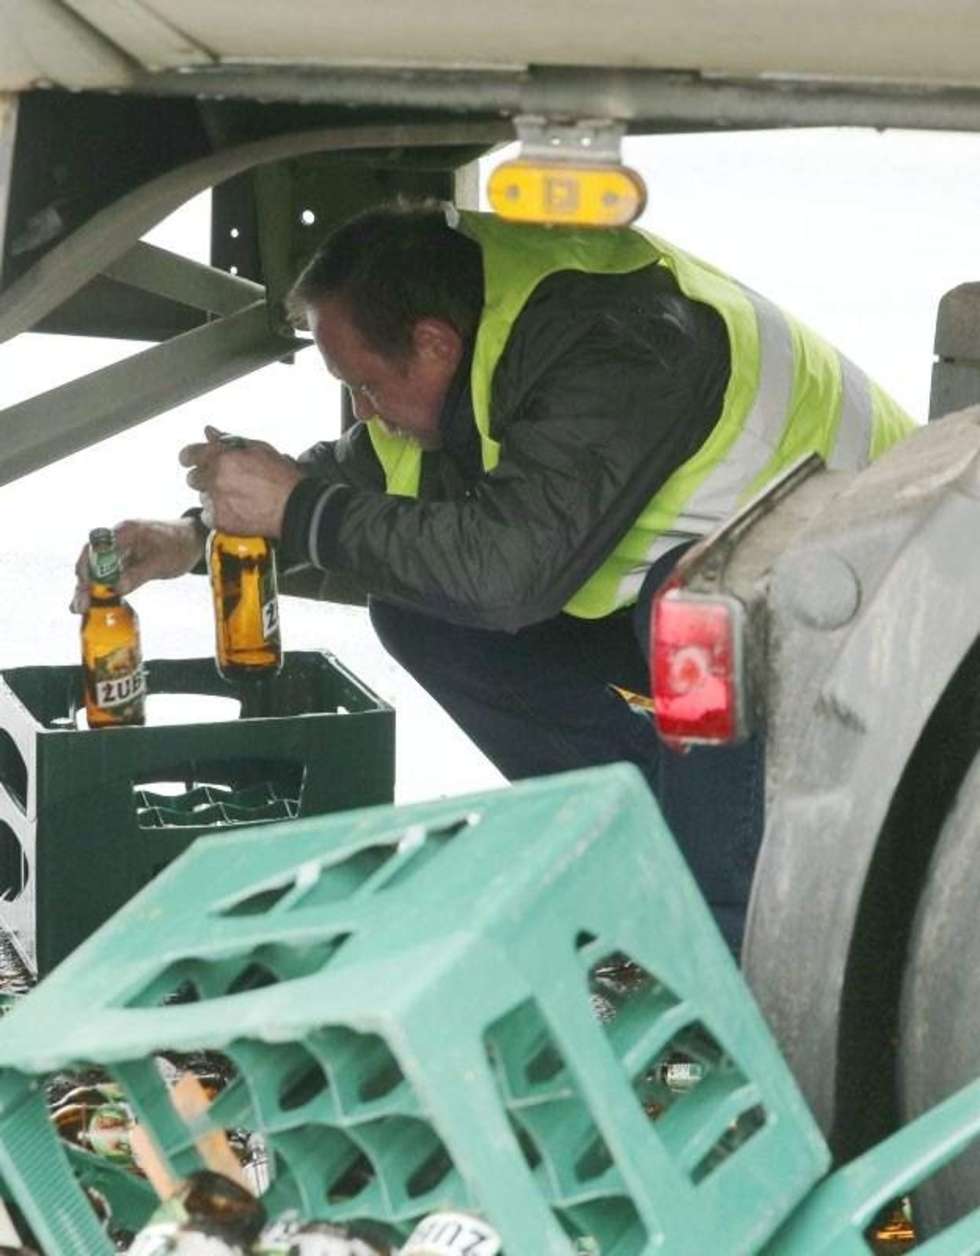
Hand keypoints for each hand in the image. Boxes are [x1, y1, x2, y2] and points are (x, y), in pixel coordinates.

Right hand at [70, 518, 204, 612]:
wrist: (194, 541)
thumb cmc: (179, 545)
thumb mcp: (161, 562)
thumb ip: (138, 574)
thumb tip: (116, 589)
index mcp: (125, 532)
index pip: (95, 547)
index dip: (86, 566)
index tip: (83, 585)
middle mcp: (117, 540)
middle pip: (92, 561)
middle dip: (84, 583)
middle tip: (79, 606)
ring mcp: (120, 552)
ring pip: (98, 571)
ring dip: (89, 589)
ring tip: (80, 609)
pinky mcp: (125, 563)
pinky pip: (109, 577)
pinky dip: (102, 590)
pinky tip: (92, 606)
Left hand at [179, 425, 301, 536]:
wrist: (294, 508)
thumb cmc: (281, 477)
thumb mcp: (258, 449)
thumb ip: (229, 441)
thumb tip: (209, 432)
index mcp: (222, 458)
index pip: (190, 455)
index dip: (190, 457)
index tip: (191, 461)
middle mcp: (215, 479)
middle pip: (193, 479)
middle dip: (206, 479)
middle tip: (225, 482)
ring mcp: (216, 502)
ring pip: (203, 498)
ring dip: (214, 497)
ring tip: (237, 498)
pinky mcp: (220, 521)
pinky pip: (208, 516)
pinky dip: (219, 514)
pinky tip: (236, 511)